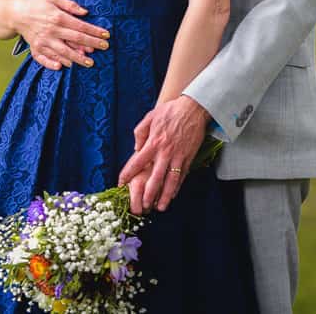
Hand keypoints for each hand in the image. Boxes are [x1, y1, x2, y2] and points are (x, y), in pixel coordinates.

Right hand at [13, 0, 108, 70]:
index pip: (80, 26)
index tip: (106, 35)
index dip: (94, 31)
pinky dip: (52, 63)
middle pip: (75, 40)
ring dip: (77, 58)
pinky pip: (44, 59)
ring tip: (89, 62)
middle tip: (104, 48)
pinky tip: (62, 67)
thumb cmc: (37, 5)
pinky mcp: (35, 48)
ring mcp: (42, 41)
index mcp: (57, 17)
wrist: (14, 14)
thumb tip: (86, 12)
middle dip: (91, 44)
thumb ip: (70, 5)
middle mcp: (51, 31)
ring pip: (63, 52)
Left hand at [119, 96, 209, 212]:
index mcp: (153, 142)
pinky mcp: (188, 157)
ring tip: (160, 207)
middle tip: (144, 205)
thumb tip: (136, 148)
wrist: (193, 108)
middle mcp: (165, 151)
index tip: (121, 183)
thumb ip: (140, 133)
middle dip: (149, 193)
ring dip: (165, 195)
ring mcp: (178, 156)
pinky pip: (182, 175)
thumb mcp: (150, 117)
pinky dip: (177, 187)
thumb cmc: (171, 111)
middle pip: (155, 177)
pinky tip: (173, 195)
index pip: (137, 162)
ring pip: (171, 180)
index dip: (128, 174)